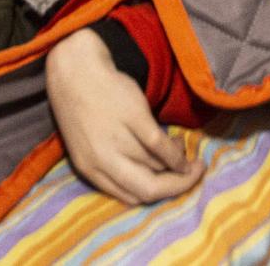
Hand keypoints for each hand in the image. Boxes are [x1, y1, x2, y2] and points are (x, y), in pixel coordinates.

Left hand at [45, 28, 203, 203]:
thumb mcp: (88, 149)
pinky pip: (160, 144)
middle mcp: (103, 160)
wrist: (75, 71)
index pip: (132, 197)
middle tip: (193, 177)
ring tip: (179, 150)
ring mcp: (117, 139)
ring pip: (156, 165)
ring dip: (176, 162)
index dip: (158, 195)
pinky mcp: (132, 117)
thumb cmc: (84, 111)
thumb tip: (150, 178)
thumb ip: (112, 168)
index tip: (172, 185)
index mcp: (90, 171)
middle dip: (177, 187)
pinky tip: (181, 146)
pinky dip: (175, 151)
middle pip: (148, 190)